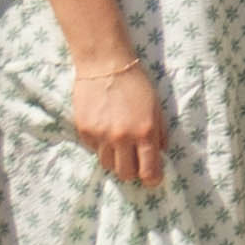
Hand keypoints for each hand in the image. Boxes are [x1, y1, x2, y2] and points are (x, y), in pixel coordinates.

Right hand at [65, 51, 169, 189]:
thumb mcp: (156, 107)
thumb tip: (160, 154)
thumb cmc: (136, 84)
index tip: (153, 179)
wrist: (105, 65)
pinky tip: (105, 131)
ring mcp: (101, 136)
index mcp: (145, 132)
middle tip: (134, 161)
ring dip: (115, 160)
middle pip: (126, 174)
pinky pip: (94, 150)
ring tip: (119, 146)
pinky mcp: (84, 131)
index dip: (152, 179)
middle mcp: (122, 138)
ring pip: (108, 165)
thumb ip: (159, 133)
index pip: (148, 170)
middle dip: (133, 171)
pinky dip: (101, 146)